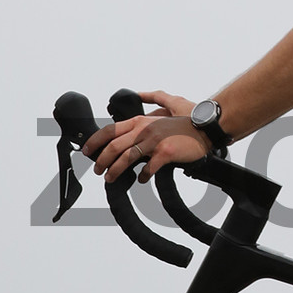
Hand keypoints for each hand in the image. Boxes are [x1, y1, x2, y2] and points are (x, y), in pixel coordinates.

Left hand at [85, 91, 209, 181]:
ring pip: (126, 158)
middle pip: (114, 146)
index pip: (110, 130)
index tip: (87, 151)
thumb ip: (146, 114)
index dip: (95, 141)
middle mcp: (144, 129)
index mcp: (140, 121)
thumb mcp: (161, 113)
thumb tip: (133, 116)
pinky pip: (148, 168)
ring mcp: (154, 140)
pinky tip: (142, 179)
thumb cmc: (185, 123)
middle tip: (97, 170)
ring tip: (110, 178)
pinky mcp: (165, 152)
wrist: (205, 127)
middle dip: (101, 160)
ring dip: (115, 171)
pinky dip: (142, 176)